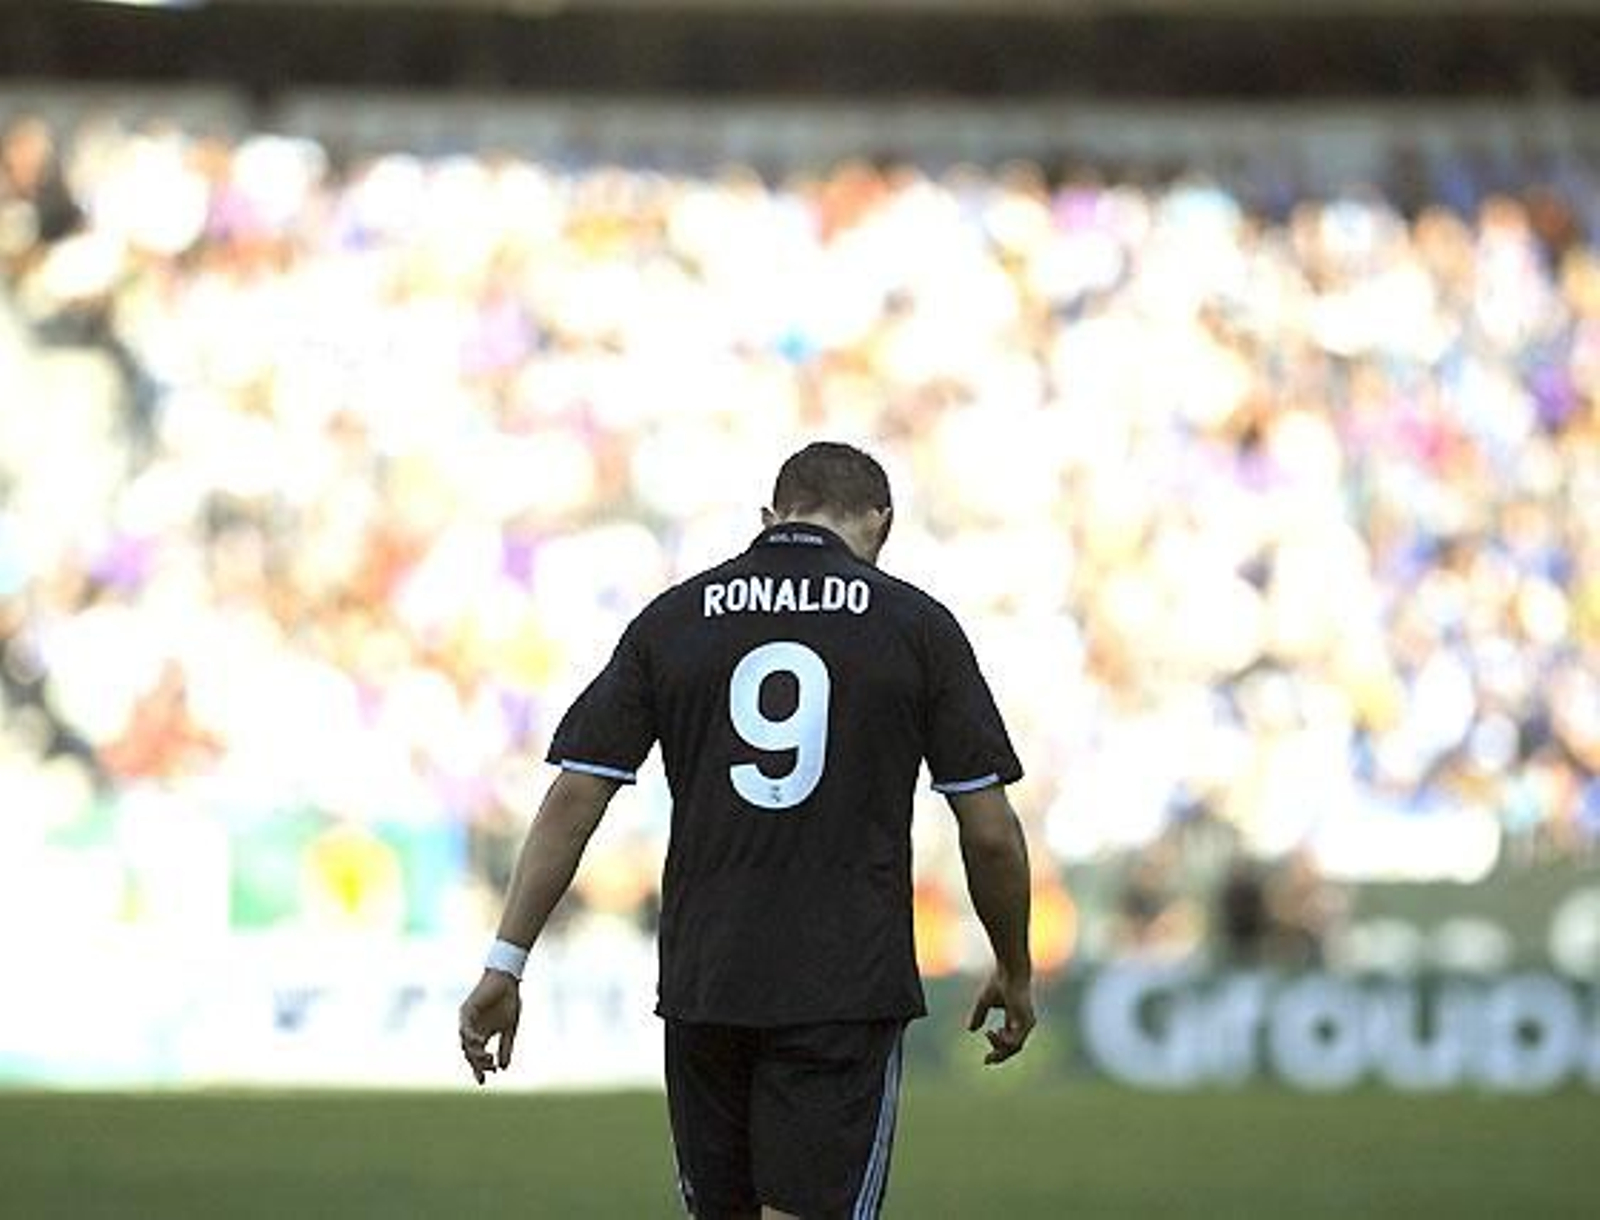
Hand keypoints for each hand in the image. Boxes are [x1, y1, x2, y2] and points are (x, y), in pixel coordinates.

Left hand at [459, 969, 521, 1084]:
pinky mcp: (466, 1011)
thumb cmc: (509, 1001)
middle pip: (470, 1052)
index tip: (483, 1082)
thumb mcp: (510, 1028)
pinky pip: (465, 1028)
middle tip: (490, 1067)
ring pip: (465, 1043)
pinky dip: (471, 1037)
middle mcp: (472, 1030)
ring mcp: (468, 1021)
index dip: (479, 1069)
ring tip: (487, 1058)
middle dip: (478, 1063)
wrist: (507, 980)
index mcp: (482, 1034)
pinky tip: (479, 1042)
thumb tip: (503, 1068)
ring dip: (475, 1052)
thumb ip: (506, 1047)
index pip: (477, 1056)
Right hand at [967, 969, 1034, 1065]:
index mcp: (1015, 1019)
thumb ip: (978, 1015)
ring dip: (999, 1046)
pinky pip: (1017, 1040)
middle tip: (986, 1060)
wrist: (1010, 971)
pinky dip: (1004, 1041)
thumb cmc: (999, 982)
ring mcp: (1026, 1023)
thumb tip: (970, 1030)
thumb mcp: (984, 1001)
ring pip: (1014, 1047)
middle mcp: (1023, 1024)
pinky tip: (995, 1031)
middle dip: (999, 1055)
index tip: (985, 1060)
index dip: (997, 1050)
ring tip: (989, 1033)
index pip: (1009, 1042)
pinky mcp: (1027, 1021)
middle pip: (1012, 1048)